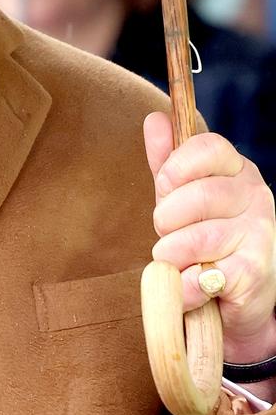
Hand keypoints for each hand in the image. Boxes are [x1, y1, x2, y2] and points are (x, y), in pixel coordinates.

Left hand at [144, 112, 275, 363]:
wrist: (236, 296)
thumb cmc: (204, 236)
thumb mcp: (181, 193)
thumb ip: (167, 159)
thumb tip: (155, 118)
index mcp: (236, 169)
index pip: (209, 147)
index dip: (176, 166)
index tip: (164, 186)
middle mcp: (255, 196)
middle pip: (198, 195)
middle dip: (167, 219)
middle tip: (167, 233)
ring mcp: (259, 234)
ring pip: (198, 238)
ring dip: (173, 256)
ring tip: (177, 262)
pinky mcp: (255, 272)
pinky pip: (205, 276)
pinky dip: (186, 286)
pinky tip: (191, 286)